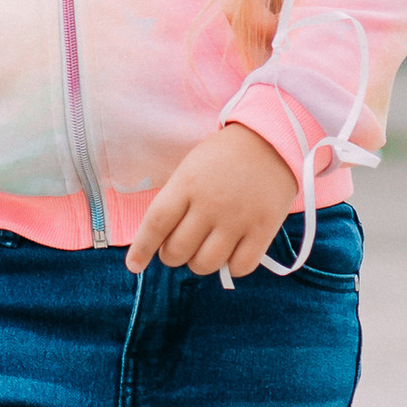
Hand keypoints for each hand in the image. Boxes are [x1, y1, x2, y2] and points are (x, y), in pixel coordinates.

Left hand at [126, 123, 300, 284]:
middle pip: (178, 250)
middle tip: (179, 248)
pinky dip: (231, 267)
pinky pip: (240, 267)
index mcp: (187, 184)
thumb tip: (162, 240)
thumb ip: (176, 201)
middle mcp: (210, 204)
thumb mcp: (191, 168)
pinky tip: (231, 254)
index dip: (142, 248)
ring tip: (204, 250)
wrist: (272, 139)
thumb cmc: (224, 156)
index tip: (134, 265)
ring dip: (199, 264)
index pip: (156, 224)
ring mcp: (237, 219)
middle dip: (172, 256)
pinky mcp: (263, 229)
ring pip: (205, 264)